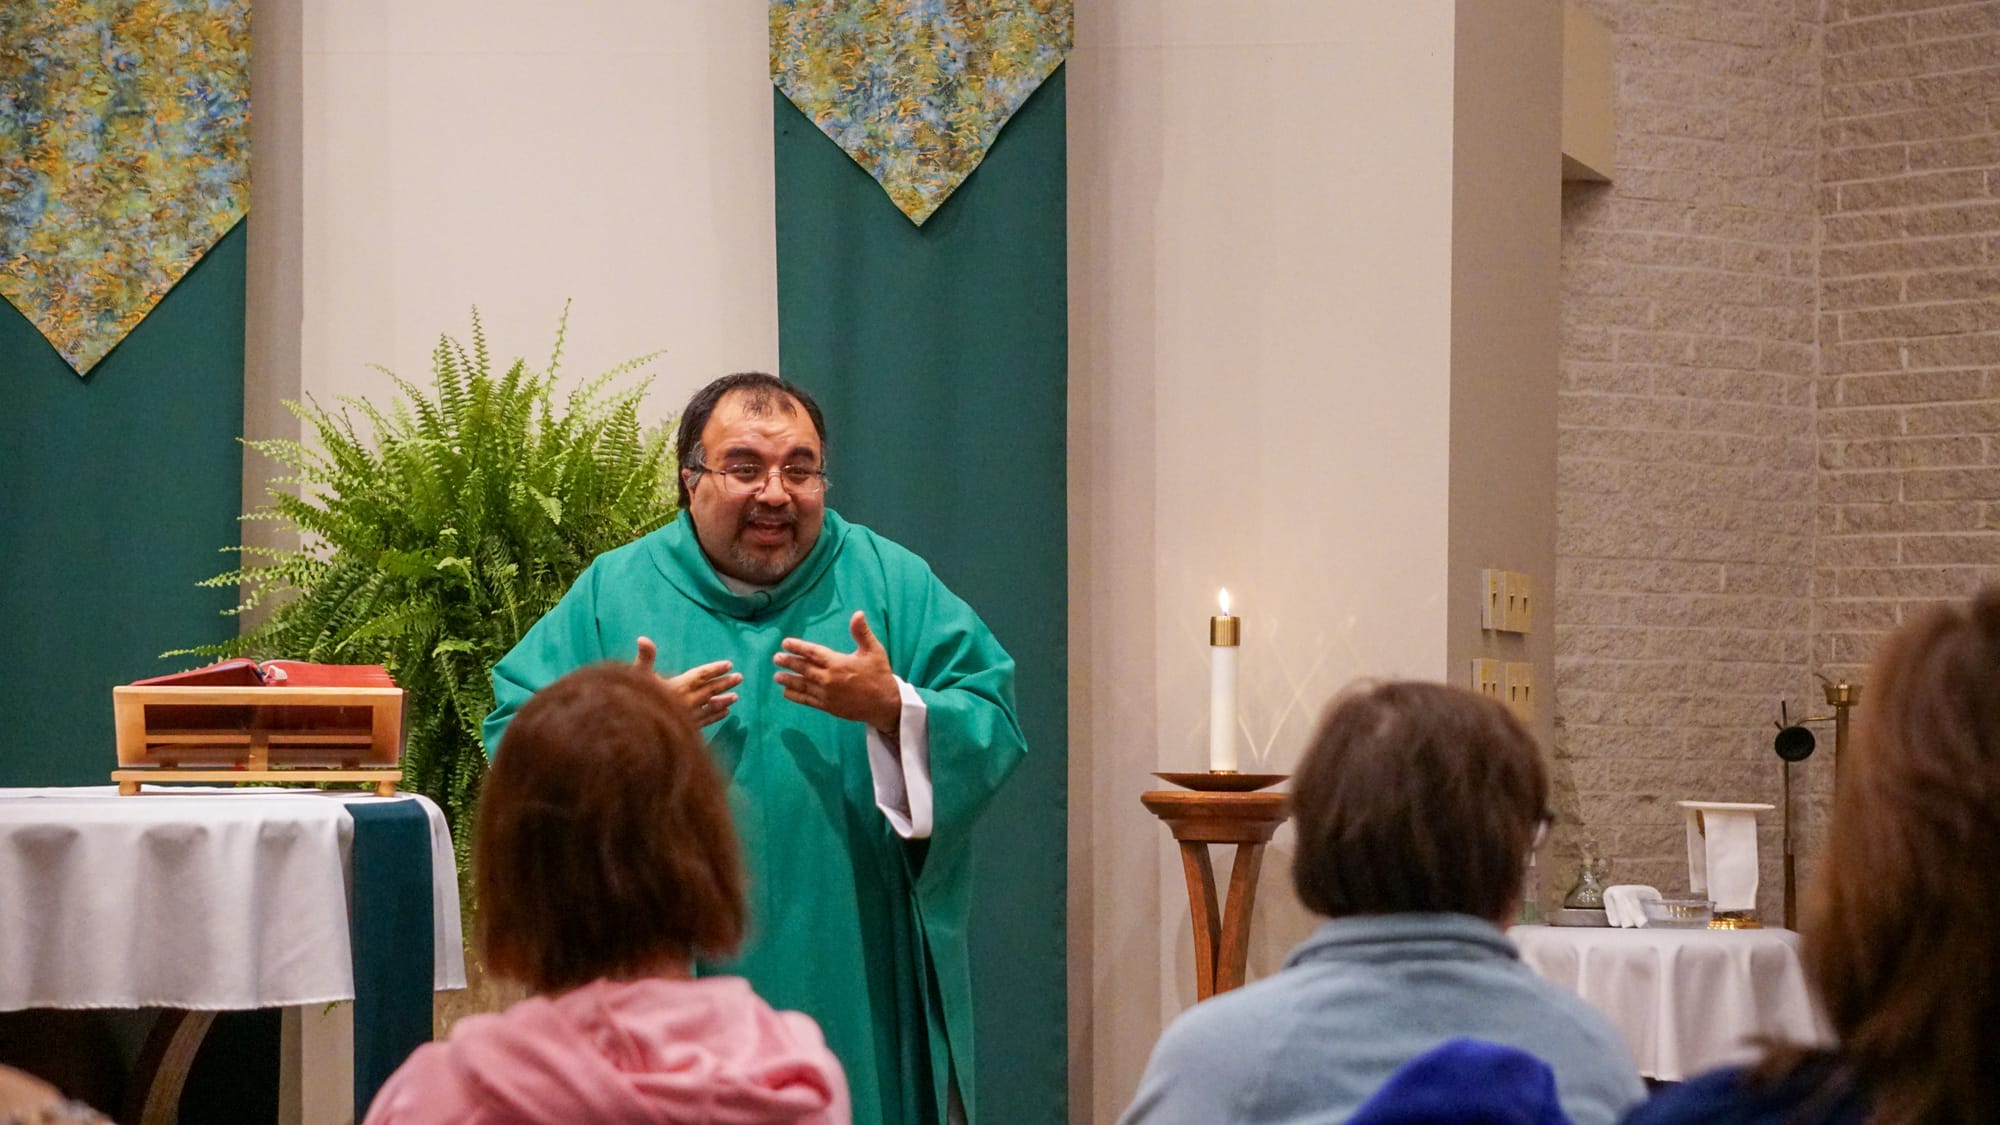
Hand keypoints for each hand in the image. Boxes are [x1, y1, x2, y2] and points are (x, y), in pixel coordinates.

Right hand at [635, 636, 740, 726]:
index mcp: (676, 686)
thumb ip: (645, 657)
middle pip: (710, 690)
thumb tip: (642, 638)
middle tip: (739, 677)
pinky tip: (726, 713)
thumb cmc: (633, 700)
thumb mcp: (637, 676)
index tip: (729, 664)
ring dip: (724, 701)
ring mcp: (687, 718)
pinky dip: (716, 716)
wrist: (634, 732)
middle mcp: (685, 702)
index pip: (700, 675)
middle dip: (725, 683)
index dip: (715, 669)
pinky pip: (705, 722)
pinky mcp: (686, 731)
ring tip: (736, 697)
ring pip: (711, 707)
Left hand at [774, 611, 900, 731]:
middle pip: (803, 668)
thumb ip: (862, 633)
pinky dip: (795, 696)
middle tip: (776, 658)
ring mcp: (827, 694)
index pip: (813, 652)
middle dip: (788, 662)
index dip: (798, 647)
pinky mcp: (828, 706)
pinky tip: (786, 693)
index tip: (785, 643)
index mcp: (838, 663)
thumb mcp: (874, 651)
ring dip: (788, 680)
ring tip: (776, 676)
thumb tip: (857, 613)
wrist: (884, 704)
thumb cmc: (879, 675)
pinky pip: (807, 700)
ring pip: (803, 685)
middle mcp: (829, 678)